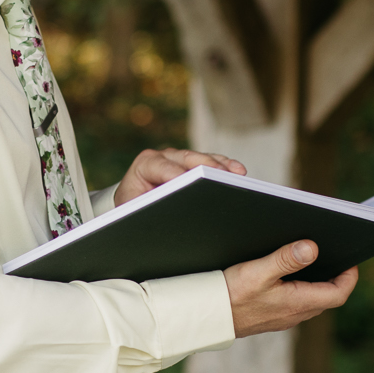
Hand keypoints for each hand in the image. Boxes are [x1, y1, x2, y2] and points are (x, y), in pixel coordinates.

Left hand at [114, 147, 245, 206]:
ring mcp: (181, 158)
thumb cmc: (133, 209)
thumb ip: (146, 210)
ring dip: (221, 165)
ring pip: (203, 158)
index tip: (193, 184)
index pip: (162, 167)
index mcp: (146, 164)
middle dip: (206, 166)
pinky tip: (239, 173)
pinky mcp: (194, 163)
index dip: (178, 175)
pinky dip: (226, 166)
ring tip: (239, 175)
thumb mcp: (135, 211)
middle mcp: (164, 156)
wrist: (134, 201)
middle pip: (187, 158)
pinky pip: (213, 162)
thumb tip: (167, 215)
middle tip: (223, 177)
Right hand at [224, 241, 357, 338]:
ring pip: (313, 301)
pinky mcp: (272, 317)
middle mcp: (295, 314)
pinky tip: (289, 276)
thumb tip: (313, 248)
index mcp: (298, 303)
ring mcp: (284, 318)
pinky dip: (302, 288)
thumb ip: (286, 259)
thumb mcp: (258, 272)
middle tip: (336, 255)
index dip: (349, 277)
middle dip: (336, 277)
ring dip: (318, 283)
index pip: (338, 293)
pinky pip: (297, 303)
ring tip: (315, 261)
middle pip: (328, 297)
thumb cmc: (230, 295)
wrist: (206, 317)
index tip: (351, 259)